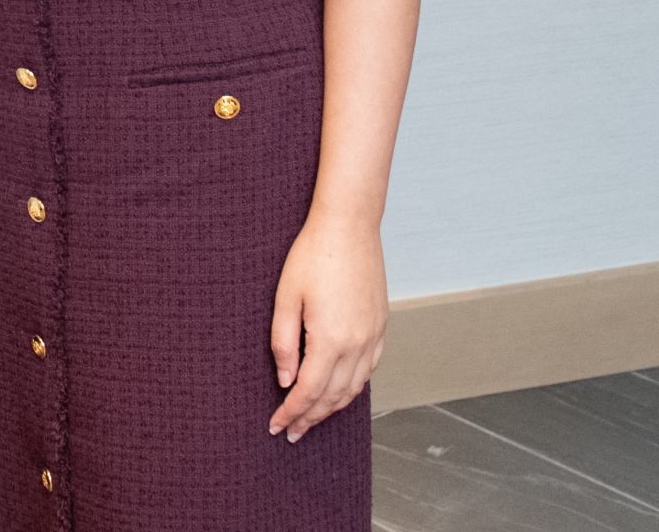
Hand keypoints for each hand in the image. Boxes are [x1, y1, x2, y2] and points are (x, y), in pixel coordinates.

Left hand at [268, 213, 387, 441]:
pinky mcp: (381, 326)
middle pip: (333, 396)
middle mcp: (357, 344)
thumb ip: (283, 343)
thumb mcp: (285, 298)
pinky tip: (340, 392)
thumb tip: (286, 380)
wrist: (349, 227)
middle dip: (311, 418)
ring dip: (332, 407)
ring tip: (312, 418)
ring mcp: (373, 336)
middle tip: (292, 432)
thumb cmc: (312, 256)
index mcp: (331, 339)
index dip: (291, 412)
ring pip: (354, 388)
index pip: (309, 391)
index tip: (277, 426)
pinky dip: (352, 388)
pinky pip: (368, 370)